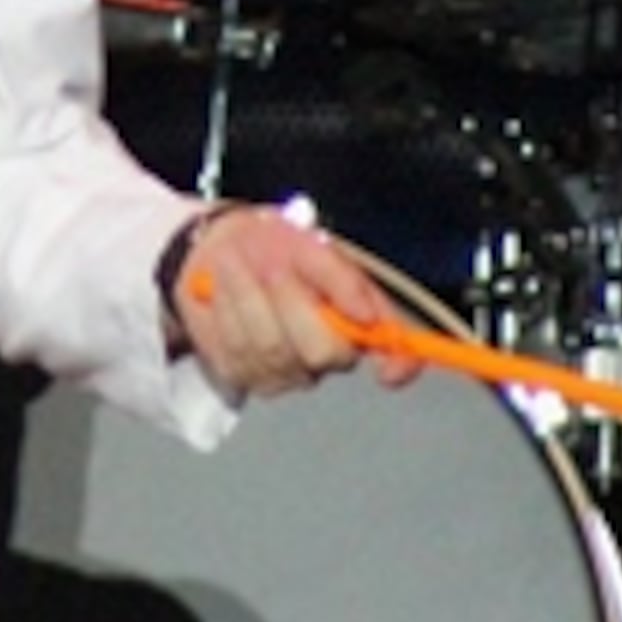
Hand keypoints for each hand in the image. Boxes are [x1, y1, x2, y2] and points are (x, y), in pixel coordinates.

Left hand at [172, 210, 424, 398]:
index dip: (400, 366)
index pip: (398, 359)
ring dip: (250, 297)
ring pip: (272, 347)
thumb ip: (342, 279)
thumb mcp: (314, 247)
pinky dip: (229, 309)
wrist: (222, 251)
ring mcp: (287, 373)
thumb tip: (366, 317)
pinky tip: (226, 287)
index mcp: (361, 324)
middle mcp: (329, 359)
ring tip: (237, 263)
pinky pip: (237, 349)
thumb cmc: (277, 249)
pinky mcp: (244, 375)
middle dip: (293, 301)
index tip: (388, 370)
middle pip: (322, 351)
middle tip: (273, 265)